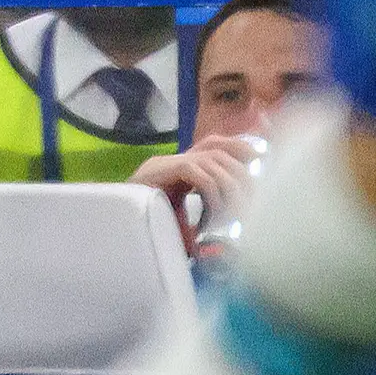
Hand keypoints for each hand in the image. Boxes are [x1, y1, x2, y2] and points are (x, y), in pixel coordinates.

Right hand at [133, 134, 264, 255]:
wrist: (114, 228)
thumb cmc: (146, 230)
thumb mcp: (182, 222)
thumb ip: (201, 217)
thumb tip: (231, 231)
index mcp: (179, 167)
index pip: (214, 143)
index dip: (239, 146)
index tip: (260, 160)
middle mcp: (173, 160)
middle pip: (219, 151)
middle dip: (241, 175)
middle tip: (250, 204)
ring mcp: (165, 164)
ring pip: (212, 163)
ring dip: (228, 190)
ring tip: (230, 217)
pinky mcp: (159, 171)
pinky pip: (198, 174)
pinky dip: (212, 195)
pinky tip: (211, 217)